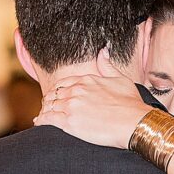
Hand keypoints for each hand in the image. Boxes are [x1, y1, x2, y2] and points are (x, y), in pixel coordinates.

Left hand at [33, 49, 150, 148]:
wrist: (134, 122)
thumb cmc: (131, 103)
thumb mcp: (121, 79)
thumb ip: (107, 65)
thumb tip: (103, 50)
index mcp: (86, 80)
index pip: (63, 83)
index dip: (56, 89)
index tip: (54, 95)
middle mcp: (76, 90)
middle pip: (54, 94)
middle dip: (48, 100)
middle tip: (46, 107)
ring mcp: (71, 106)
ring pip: (49, 106)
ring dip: (44, 110)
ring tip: (41, 116)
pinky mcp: (69, 122)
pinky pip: (48, 119)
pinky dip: (41, 120)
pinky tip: (39, 122)